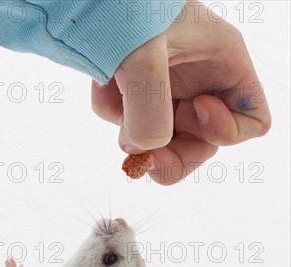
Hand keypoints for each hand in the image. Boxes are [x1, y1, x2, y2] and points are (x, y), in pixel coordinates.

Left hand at [91, 0, 270, 184]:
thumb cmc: (128, 7)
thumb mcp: (143, 54)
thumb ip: (149, 110)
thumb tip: (143, 150)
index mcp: (223, 66)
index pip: (253, 121)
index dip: (226, 132)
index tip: (194, 109)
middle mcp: (200, 84)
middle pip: (202, 145)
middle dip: (174, 156)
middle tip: (146, 162)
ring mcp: (170, 92)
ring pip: (164, 142)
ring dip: (137, 134)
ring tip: (116, 97)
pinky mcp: (140, 95)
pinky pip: (132, 126)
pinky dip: (114, 113)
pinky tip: (103, 84)